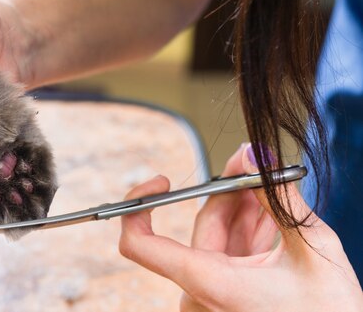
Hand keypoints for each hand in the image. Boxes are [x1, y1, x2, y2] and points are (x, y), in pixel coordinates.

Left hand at [119, 143, 362, 310]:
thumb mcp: (311, 248)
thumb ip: (277, 199)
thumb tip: (254, 156)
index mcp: (208, 284)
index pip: (140, 245)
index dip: (138, 206)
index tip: (162, 181)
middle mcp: (201, 292)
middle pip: (204, 224)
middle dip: (230, 188)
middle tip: (252, 159)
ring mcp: (213, 293)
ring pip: (219, 234)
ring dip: (244, 205)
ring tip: (269, 179)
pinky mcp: (227, 293)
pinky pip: (230, 250)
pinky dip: (249, 228)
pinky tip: (268, 208)